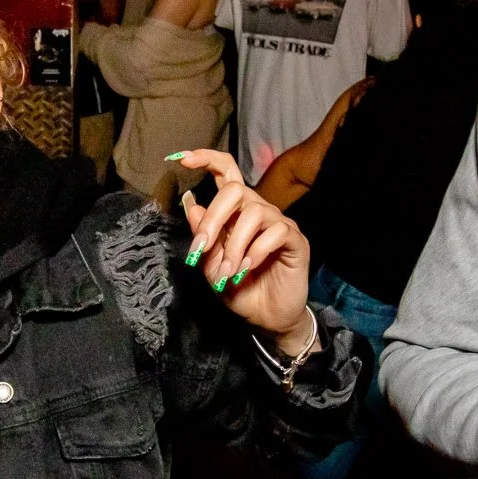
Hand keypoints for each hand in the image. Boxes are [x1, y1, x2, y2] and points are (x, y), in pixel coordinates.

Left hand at [171, 149, 312, 342]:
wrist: (267, 319)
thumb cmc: (241, 290)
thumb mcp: (212, 267)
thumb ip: (203, 238)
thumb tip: (190, 203)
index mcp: (236, 213)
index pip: (225, 173)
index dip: (206, 159)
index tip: (183, 159)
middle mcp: (258, 211)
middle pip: (235, 189)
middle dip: (213, 217)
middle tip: (202, 247)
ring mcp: (278, 224)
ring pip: (254, 212)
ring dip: (234, 245)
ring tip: (229, 271)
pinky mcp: (295, 240)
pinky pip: (275, 232)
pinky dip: (256, 251)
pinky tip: (248, 268)